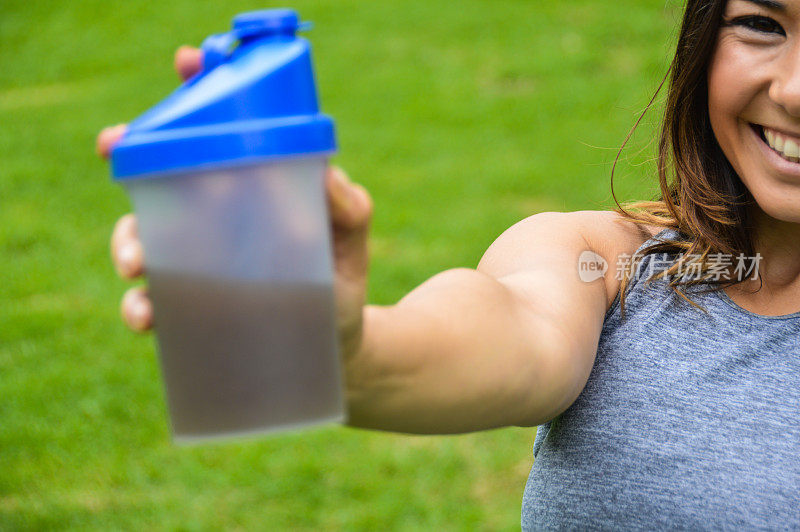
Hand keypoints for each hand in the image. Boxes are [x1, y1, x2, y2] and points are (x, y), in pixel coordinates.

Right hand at [100, 46, 373, 362]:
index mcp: (250, 191)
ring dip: (127, 242)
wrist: (338, 344)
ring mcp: (197, 265)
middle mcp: (214, 221)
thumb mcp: (351, 236)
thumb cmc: (341, 278)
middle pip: (161, 182)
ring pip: (142, 240)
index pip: (215, 138)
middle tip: (115, 146)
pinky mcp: (190, 310)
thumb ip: (348, 206)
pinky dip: (139, 307)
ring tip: (137, 263)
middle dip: (134, 160)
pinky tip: (146, 314)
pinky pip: (150, 304)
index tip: (184, 63)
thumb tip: (326, 173)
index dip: (198, 97)